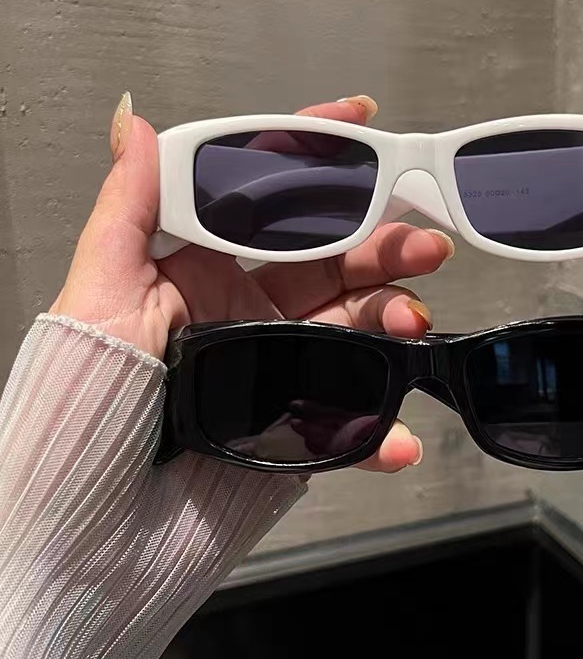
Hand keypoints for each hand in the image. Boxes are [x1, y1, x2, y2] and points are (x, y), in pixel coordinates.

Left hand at [51, 94, 453, 471]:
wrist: (92, 534)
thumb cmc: (82, 408)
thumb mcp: (99, 300)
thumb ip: (127, 212)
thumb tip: (136, 124)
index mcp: (203, 272)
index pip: (268, 203)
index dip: (315, 160)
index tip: (362, 123)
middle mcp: (246, 312)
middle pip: (330, 263)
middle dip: (382, 246)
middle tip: (425, 245)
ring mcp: (276, 367)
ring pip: (354, 329)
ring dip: (394, 320)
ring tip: (414, 321)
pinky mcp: (292, 427)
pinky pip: (348, 423)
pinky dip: (381, 432)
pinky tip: (399, 437)